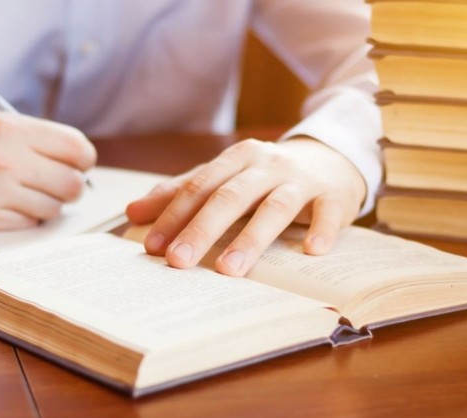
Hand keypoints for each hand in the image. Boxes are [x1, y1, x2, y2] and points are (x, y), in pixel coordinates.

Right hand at [0, 112, 95, 229]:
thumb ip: (33, 139)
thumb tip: (79, 162)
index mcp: (10, 128)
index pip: (77, 149)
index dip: (82, 159)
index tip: (77, 163)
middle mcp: (5, 159)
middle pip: (72, 184)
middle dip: (69, 186)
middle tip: (54, 183)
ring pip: (53, 209)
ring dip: (46, 204)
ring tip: (24, 193)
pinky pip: (28, 224)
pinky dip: (24, 218)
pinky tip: (5, 205)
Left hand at [126, 137, 365, 276]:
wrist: (332, 157)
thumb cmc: (269, 174)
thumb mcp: (226, 176)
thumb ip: (183, 192)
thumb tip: (133, 212)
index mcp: (237, 158)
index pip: (199, 187)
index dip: (174, 215)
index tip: (152, 247)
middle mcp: (267, 165)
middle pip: (230, 197)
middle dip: (201, 229)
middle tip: (178, 261)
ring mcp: (301, 180)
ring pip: (274, 208)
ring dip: (250, 239)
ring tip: (228, 269)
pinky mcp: (334, 195)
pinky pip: (328, 213)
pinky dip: (320, 230)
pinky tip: (311, 252)